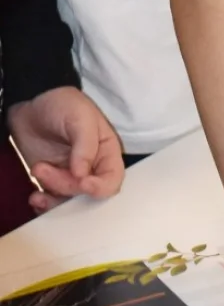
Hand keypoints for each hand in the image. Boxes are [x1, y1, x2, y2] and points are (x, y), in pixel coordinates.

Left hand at [7, 88, 123, 212]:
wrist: (30, 102)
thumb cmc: (63, 104)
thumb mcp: (80, 118)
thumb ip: (85, 146)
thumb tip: (82, 175)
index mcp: (107, 156)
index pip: (112, 180)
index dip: (100, 187)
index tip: (83, 182)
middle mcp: (93, 171)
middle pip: (89, 195)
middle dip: (68, 187)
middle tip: (46, 170)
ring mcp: (72, 178)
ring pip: (71, 201)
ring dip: (53, 195)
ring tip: (38, 170)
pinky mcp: (53, 182)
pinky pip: (53, 201)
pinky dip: (44, 204)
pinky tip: (36, 197)